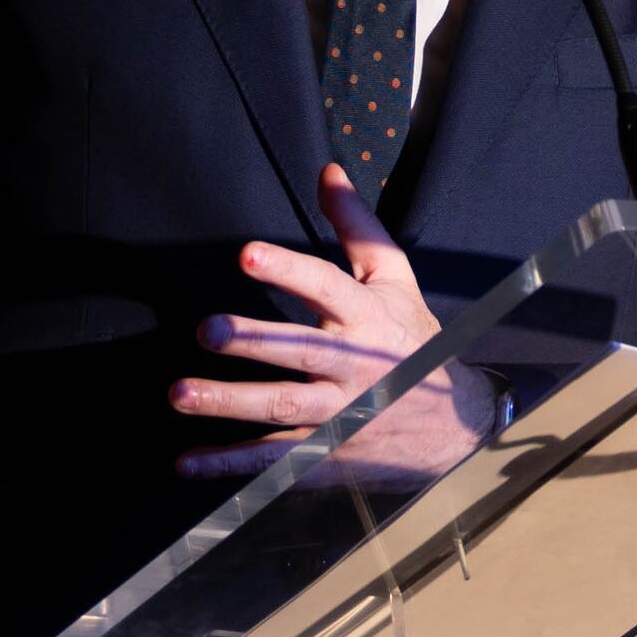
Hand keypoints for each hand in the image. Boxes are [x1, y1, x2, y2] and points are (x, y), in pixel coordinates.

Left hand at [168, 166, 498, 477]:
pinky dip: (231, 464)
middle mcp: (355, 365)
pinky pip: (275, 460)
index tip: (247, 254)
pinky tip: (187, 462)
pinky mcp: (328, 452)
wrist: (455, 423)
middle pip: (301, 351)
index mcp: (369, 317)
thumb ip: (358, 227)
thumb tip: (328, 172)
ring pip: (282, 408)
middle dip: (254, 342)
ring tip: (181, 393)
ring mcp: (341, 413)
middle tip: (205, 329)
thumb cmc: (415, 339)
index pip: (328, 287)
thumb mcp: (396, 279)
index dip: (288, 270)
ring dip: (230, 402)